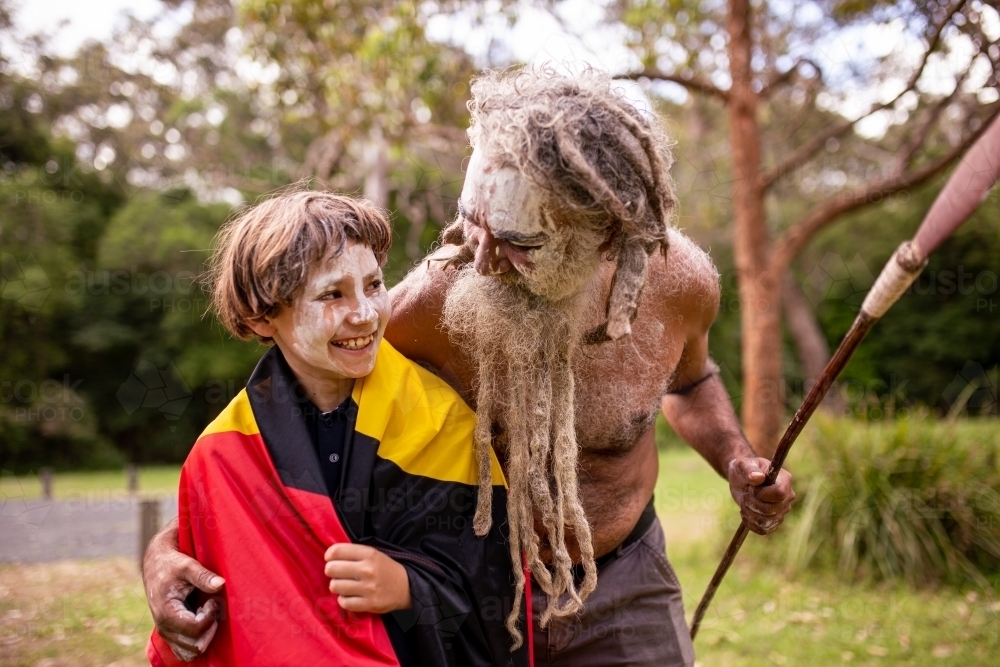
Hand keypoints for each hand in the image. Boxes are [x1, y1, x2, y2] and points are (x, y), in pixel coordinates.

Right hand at [142, 517, 224, 660]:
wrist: (156, 564)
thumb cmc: (171, 564)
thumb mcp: (187, 565)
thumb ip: (203, 576)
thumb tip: (221, 584)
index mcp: (167, 613)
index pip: (195, 629)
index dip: (210, 616)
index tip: (212, 600)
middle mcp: (165, 628)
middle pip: (195, 646)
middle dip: (210, 628)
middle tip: (210, 606)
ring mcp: (166, 633)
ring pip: (191, 652)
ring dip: (205, 636)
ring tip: (205, 613)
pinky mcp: (171, 634)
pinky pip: (186, 651)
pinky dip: (198, 640)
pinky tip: (201, 620)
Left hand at [324, 543, 411, 613]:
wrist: (406, 587)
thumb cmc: (385, 568)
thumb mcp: (373, 553)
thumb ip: (354, 552)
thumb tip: (329, 555)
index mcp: (369, 554)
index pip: (337, 551)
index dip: (329, 555)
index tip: (331, 558)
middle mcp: (368, 570)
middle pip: (332, 569)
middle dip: (331, 571)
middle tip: (338, 573)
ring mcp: (368, 588)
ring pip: (335, 586)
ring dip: (337, 586)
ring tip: (345, 585)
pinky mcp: (369, 604)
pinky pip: (344, 602)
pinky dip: (344, 599)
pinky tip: (350, 596)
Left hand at [727, 457, 794, 534]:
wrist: (741, 479)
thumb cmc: (744, 469)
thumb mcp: (743, 465)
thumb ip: (750, 469)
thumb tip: (758, 478)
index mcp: (785, 480)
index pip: (779, 494)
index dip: (762, 494)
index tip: (751, 488)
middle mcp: (788, 496)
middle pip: (772, 510)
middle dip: (752, 503)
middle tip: (746, 494)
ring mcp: (782, 510)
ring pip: (767, 522)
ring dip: (750, 514)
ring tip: (745, 502)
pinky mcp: (774, 521)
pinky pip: (764, 530)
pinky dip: (750, 524)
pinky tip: (745, 513)